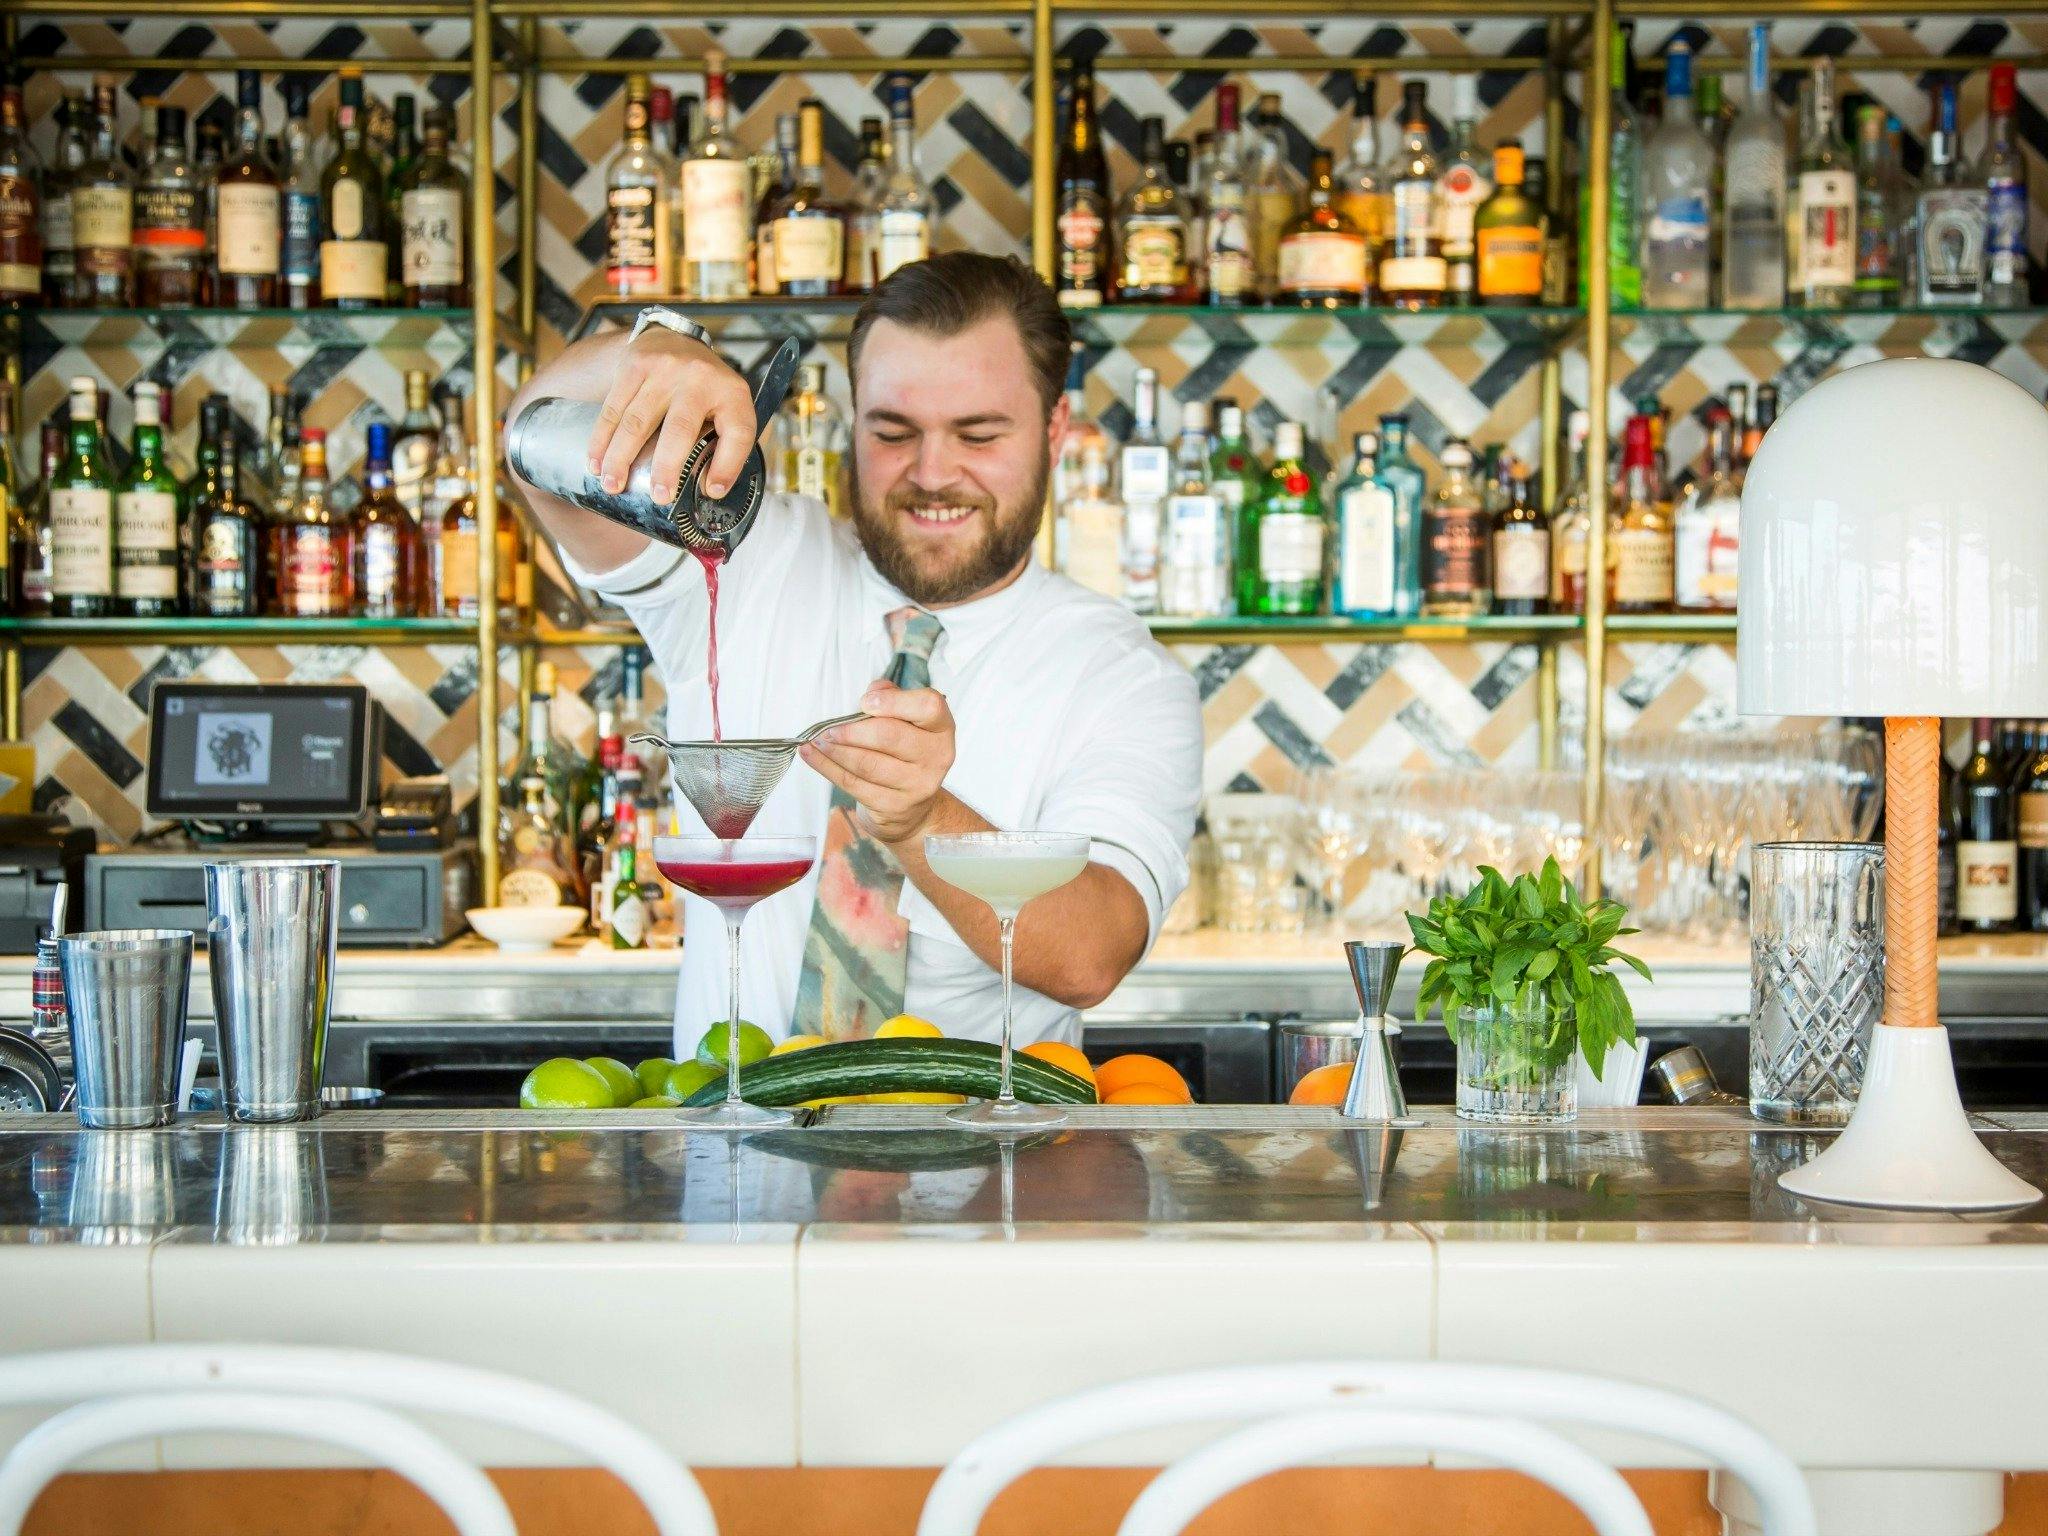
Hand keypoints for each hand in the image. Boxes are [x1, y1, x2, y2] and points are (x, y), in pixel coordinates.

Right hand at [586, 326, 756, 503]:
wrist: (674, 337)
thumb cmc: (704, 388)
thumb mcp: (729, 408)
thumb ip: (728, 444)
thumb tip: (711, 490)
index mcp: (731, 393)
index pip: (737, 433)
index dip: (728, 466)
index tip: (712, 491)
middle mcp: (699, 378)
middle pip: (680, 429)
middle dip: (666, 467)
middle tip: (658, 497)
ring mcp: (664, 369)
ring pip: (637, 421)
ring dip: (621, 458)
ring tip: (612, 486)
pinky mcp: (633, 365)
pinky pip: (613, 408)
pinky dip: (601, 439)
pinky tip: (596, 462)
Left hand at [799, 682, 955, 844]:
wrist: (915, 807)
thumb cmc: (906, 752)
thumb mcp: (908, 721)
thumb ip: (893, 698)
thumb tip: (873, 692)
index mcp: (941, 728)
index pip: (928, 707)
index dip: (894, 701)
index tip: (865, 702)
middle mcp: (936, 756)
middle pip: (889, 736)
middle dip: (852, 730)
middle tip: (829, 727)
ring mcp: (917, 785)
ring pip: (867, 764)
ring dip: (835, 750)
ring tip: (817, 739)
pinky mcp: (893, 806)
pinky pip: (853, 784)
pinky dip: (827, 767)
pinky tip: (811, 755)